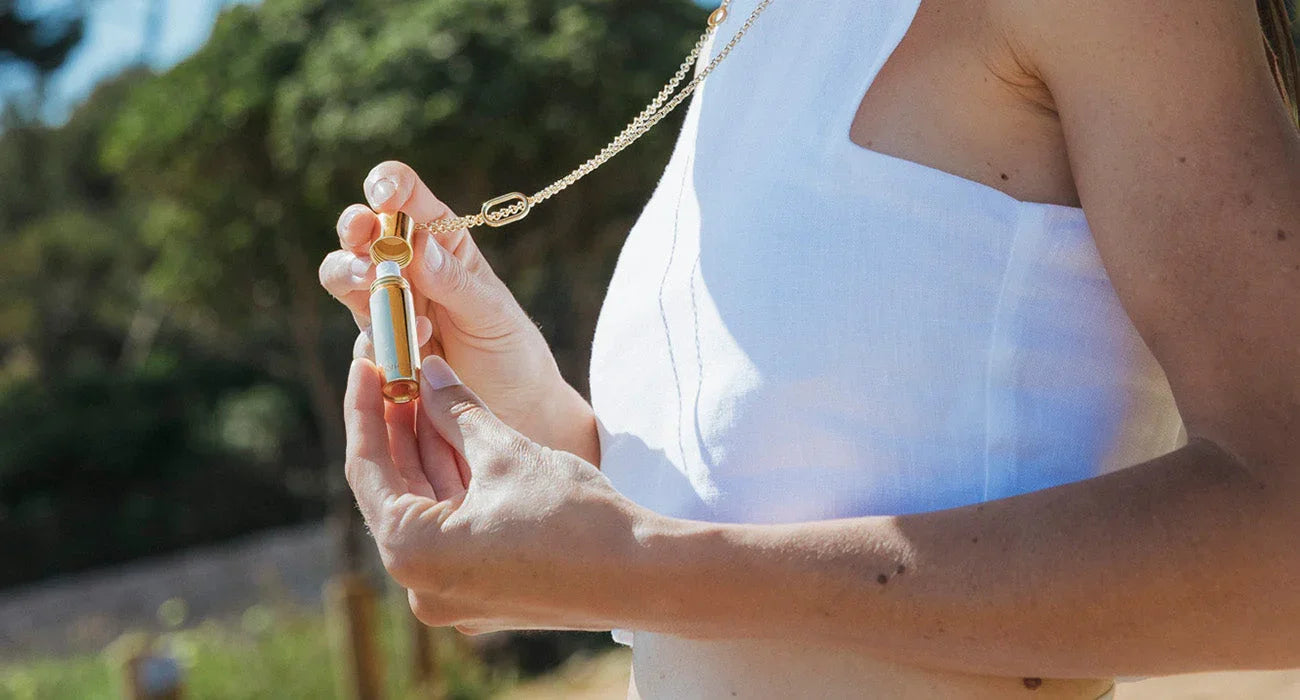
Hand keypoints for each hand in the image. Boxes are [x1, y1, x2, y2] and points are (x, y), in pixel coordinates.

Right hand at [321, 161, 596, 461]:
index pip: (406, 196)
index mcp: (441, 239)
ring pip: (344, 274)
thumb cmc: (510, 347)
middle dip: (354, 226)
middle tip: (362, 235)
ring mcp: (388, 303)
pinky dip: (378, 335)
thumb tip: (416, 243)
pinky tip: (420, 347)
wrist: (514, 408)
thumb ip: (454, 281)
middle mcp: (407, 265)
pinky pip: (359, 330)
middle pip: (361, 230)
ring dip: (351, 273)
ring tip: (372, 280)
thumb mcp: (491, 311)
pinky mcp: (379, 343)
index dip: (388, 184)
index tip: (383, 193)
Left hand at [345, 354, 638, 633]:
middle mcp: (422, 584)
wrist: (643, 574)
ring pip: (428, 506)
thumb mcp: (506, 452)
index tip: (366, 364)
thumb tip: (428, 372)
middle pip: (396, 489)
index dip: (365, 409)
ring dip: (429, 450)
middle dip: (399, 427)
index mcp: (413, 555)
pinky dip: (454, 482)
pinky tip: (457, 432)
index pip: (369, 469)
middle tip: (399, 371)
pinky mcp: (483, 590)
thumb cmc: (575, 516)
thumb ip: (456, 409)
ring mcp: (453, 593)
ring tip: (429, 391)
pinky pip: (454, 526)